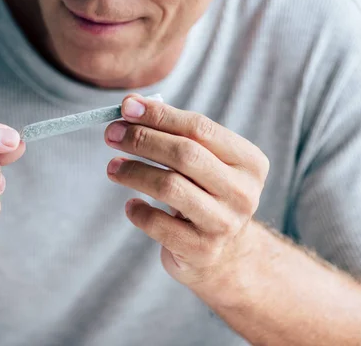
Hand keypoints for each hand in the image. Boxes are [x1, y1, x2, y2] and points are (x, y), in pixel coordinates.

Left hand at [104, 95, 268, 288]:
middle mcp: (242, 192)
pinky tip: (131, 205)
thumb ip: (175, 133)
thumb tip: (130, 105)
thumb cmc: (207, 195)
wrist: (226, 256)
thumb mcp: (205, 163)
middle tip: (111, 134)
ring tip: (113, 167)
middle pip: (185, 154)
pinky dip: (138, 211)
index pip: (199, 128)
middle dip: (142, 139)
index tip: (126, 107)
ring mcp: (224, 223)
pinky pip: (157, 224)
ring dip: (133, 172)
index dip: (159, 115)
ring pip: (169, 187)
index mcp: (249, 162)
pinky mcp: (201, 250)